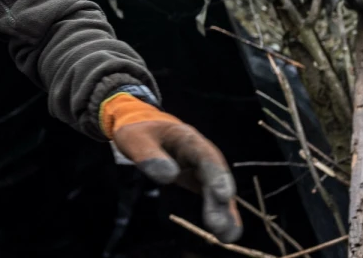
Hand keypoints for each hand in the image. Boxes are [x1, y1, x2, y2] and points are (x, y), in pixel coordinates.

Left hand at [102, 92, 241, 242]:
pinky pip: (210, 196)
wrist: (139, 126)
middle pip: (215, 176)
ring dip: (224, 212)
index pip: (205, 156)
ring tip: (227, 236)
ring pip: (217, 189)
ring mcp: (201, 167)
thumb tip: (168, 177)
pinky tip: (223, 234)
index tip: (223, 196)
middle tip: (219, 226)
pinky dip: (217, 212)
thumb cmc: (137, 131)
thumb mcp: (135, 139)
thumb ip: (149, 155)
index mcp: (187, 138)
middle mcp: (200, 153)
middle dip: (221, 201)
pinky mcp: (198, 179)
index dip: (216, 175)